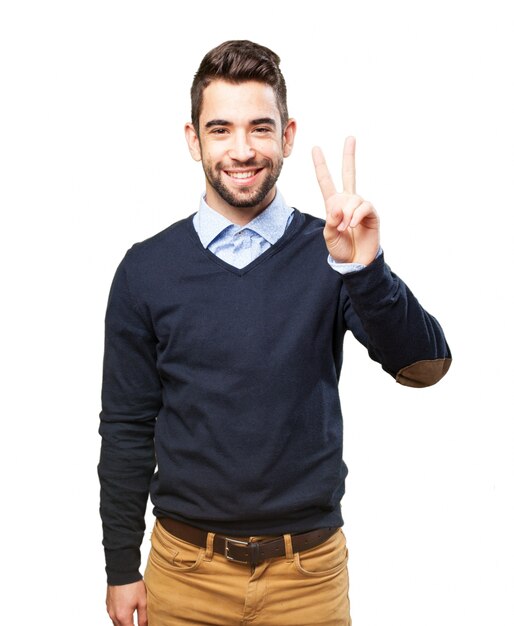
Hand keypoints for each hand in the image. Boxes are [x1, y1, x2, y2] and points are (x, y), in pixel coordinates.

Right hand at [106, 580, 147, 625]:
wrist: (121, 571)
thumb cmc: (132, 585)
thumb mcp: (142, 601)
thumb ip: (143, 617)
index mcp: (123, 616)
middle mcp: (114, 615)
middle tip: (137, 623)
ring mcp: (109, 610)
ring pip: (116, 623)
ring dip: (124, 623)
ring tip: (132, 619)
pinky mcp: (108, 604)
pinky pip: (113, 616)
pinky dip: (119, 617)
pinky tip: (125, 611)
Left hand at [312, 136, 379, 264]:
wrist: (356, 262)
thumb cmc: (341, 249)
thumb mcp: (328, 235)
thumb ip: (330, 220)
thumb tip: (338, 207)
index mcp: (334, 205)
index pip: (326, 181)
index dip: (321, 166)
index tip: (315, 148)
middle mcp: (348, 202)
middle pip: (349, 174)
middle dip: (349, 156)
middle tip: (350, 138)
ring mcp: (360, 207)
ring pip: (352, 198)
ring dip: (346, 213)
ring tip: (344, 228)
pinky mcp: (371, 214)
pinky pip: (364, 206)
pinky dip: (356, 215)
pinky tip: (352, 224)